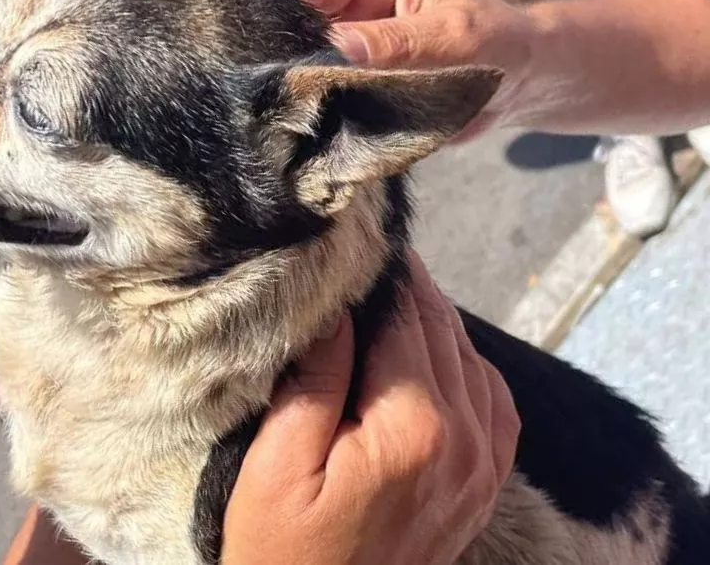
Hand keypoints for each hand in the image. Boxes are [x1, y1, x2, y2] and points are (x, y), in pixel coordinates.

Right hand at [221, 252, 519, 564]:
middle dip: (409, 288)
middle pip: (443, 332)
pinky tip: (434, 353)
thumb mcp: (275, 465)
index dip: (385, 272)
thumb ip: (314, 382)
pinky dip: (466, 363)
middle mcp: (465, 441)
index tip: (362, 234)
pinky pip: (494, 401)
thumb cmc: (281, 547)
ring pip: (473, 359)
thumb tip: (339, 306)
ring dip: (436, 321)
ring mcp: (484, 466)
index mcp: (413, 428)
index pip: (408, 319)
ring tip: (394, 294)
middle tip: (373, 252)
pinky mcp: (484, 484)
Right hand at [286, 0, 540, 136]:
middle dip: (293, 57)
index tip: (297, 57)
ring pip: (298, 65)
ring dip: (305, 91)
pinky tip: (319, 128)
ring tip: (310, 115)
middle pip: (292, 24)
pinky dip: (318, 115)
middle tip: (300, 93)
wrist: (518, 88)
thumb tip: (337, 49)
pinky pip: (315, 98)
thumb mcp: (455, 38)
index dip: (294, 16)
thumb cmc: (497, 44)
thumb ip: (397, 42)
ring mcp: (341, 47)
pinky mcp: (343, 83)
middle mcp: (347, 4)